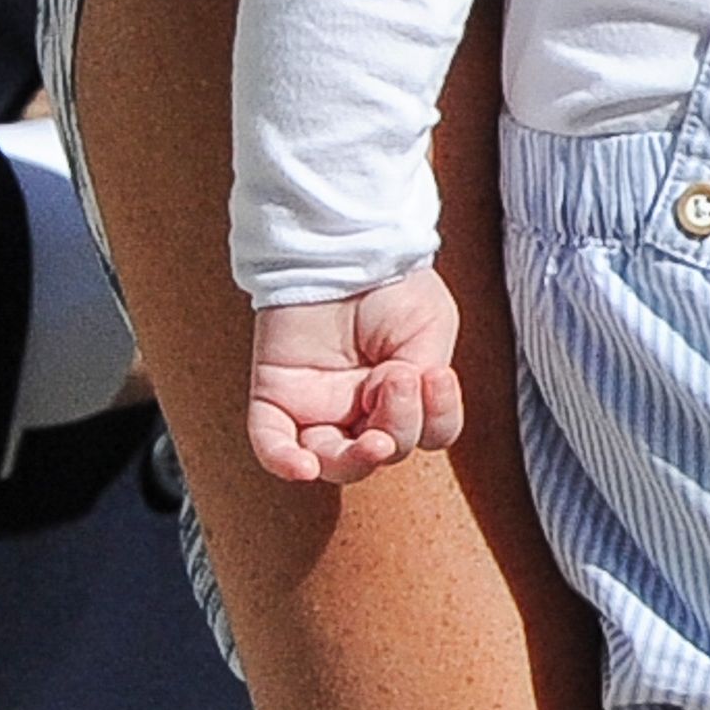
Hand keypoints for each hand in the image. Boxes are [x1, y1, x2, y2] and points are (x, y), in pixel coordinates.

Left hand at [248, 271, 464, 487]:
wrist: (343, 242)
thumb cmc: (391, 282)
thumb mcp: (430, 326)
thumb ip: (427, 380)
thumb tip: (404, 406)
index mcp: (404, 394)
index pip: (427, 434)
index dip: (437, 418)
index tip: (436, 377)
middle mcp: (361, 408)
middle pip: (382, 454)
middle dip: (398, 430)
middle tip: (397, 383)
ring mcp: (318, 405)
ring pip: (331, 460)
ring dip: (354, 460)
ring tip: (373, 439)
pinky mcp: (277, 393)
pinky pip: (272, 442)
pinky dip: (284, 462)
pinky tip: (302, 467)